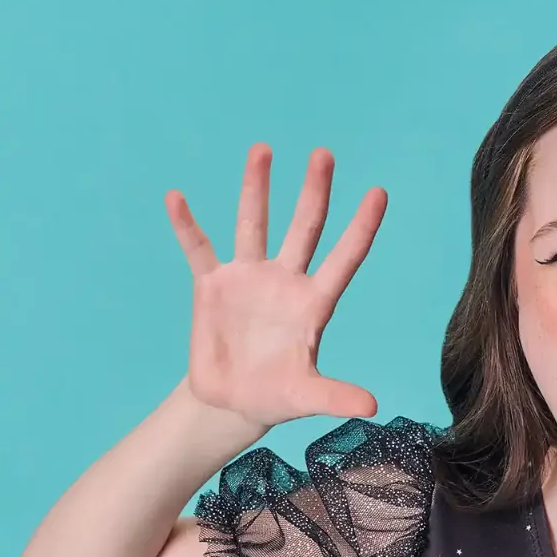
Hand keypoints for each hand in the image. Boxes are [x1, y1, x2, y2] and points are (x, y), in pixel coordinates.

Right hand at [167, 144, 386, 432]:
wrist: (232, 403)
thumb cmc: (276, 396)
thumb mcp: (306, 397)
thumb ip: (336, 396)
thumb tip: (372, 407)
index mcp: (313, 304)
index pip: (344, 259)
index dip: (361, 228)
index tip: (379, 192)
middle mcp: (284, 282)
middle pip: (304, 228)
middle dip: (314, 192)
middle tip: (324, 154)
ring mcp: (248, 279)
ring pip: (254, 225)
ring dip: (256, 188)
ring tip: (263, 150)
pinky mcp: (212, 286)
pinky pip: (198, 249)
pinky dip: (187, 226)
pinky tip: (176, 198)